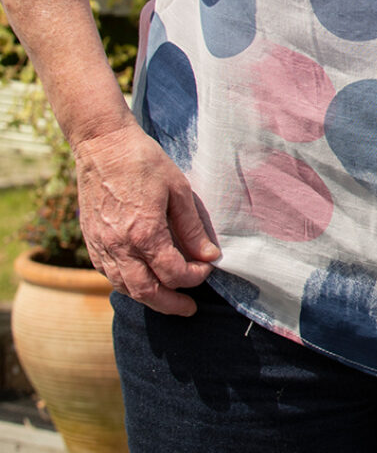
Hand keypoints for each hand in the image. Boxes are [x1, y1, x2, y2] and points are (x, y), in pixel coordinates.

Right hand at [73, 118, 220, 315]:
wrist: (102, 144)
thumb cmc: (143, 161)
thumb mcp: (178, 189)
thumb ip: (193, 227)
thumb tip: (209, 255)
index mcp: (144, 232)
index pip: (174, 273)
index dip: (195, 276)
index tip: (207, 268)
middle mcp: (119, 245)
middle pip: (147, 291)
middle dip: (171, 304)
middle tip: (189, 308)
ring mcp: (101, 244)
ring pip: (124, 287)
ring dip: (148, 298)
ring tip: (168, 300)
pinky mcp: (91, 240)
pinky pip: (108, 274)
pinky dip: (126, 285)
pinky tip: (141, 282)